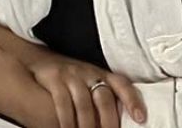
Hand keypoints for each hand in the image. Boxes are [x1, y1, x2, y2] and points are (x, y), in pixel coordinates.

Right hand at [19, 48, 145, 127]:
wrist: (40, 60)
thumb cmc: (72, 79)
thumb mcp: (90, 83)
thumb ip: (105, 99)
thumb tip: (123, 121)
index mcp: (103, 74)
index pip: (123, 85)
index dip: (133, 101)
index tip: (141, 118)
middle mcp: (90, 73)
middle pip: (104, 98)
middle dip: (108, 122)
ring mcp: (72, 75)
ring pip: (84, 104)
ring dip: (87, 126)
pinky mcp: (54, 78)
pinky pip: (62, 103)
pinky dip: (67, 121)